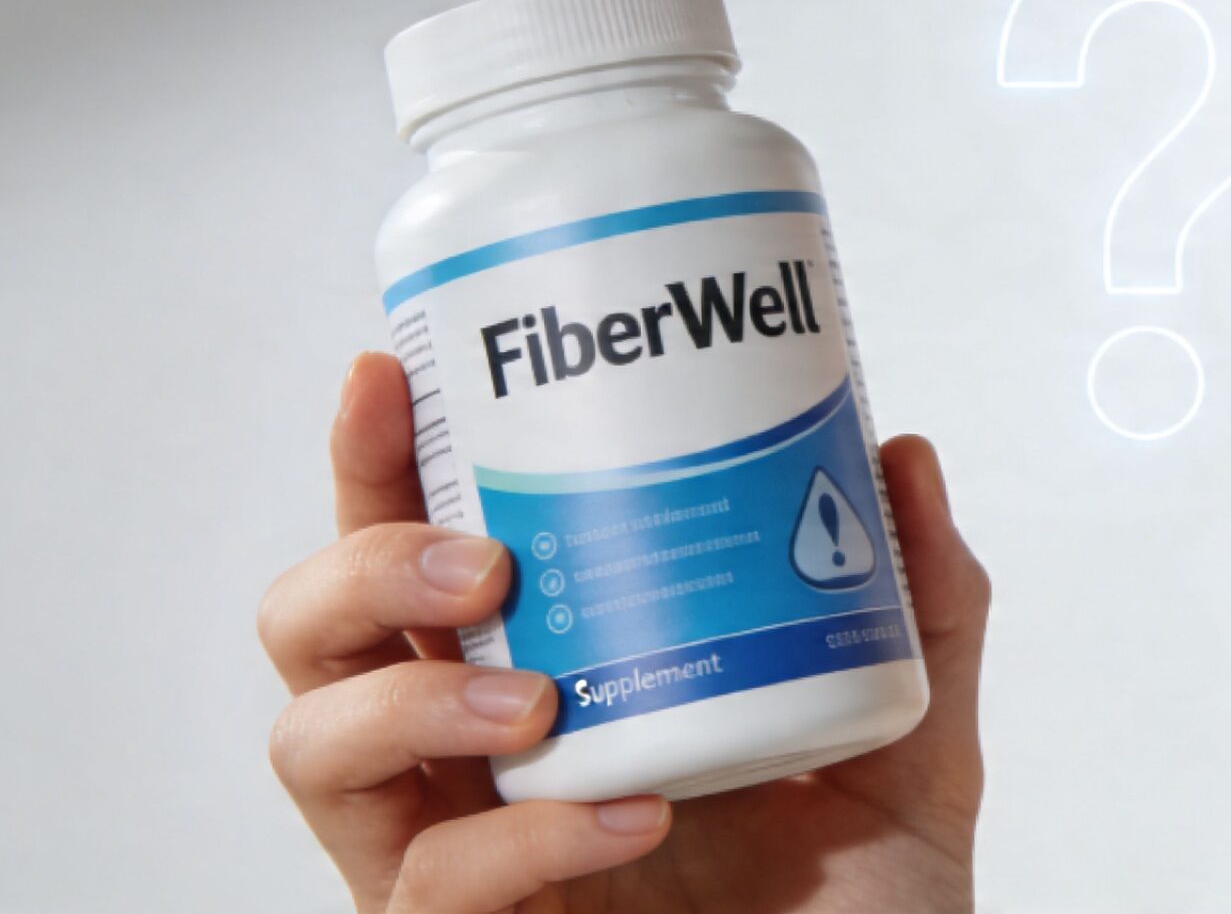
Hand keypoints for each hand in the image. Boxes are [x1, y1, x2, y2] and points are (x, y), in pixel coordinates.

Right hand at [258, 351, 991, 912]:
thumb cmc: (859, 908)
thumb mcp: (910, 738)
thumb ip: (916, 602)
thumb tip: (899, 457)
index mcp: (543, 685)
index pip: (418, 559)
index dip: (378, 463)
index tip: (396, 371)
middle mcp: (472, 769)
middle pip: (315, 638)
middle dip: (361, 565)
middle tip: (484, 556)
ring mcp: (455, 866)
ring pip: (314, 753)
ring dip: (406, 700)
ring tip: (533, 694)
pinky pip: (428, 890)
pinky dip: (523, 842)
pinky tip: (628, 816)